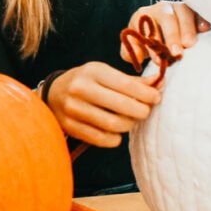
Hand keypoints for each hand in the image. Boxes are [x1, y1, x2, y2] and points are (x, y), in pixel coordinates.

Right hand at [46, 61, 163, 147]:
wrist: (52, 93)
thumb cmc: (85, 82)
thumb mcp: (104, 73)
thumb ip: (131, 81)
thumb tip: (158, 84)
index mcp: (92, 71)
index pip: (127, 85)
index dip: (147, 94)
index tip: (156, 98)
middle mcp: (80, 88)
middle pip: (123, 106)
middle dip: (141, 111)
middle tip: (145, 111)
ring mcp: (73, 108)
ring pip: (114, 124)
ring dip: (129, 125)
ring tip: (129, 120)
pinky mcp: (70, 126)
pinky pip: (102, 139)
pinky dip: (115, 138)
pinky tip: (116, 132)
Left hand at [121, 1, 208, 73]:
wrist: (161, 30)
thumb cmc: (148, 39)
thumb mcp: (136, 45)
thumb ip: (131, 52)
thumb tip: (137, 57)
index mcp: (144, 15)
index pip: (149, 28)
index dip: (154, 45)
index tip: (158, 60)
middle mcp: (161, 8)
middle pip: (167, 18)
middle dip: (172, 36)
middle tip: (177, 53)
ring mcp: (178, 7)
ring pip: (184, 12)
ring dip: (187, 28)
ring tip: (190, 44)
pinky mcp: (194, 9)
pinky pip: (198, 10)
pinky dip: (201, 18)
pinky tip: (204, 29)